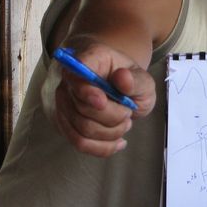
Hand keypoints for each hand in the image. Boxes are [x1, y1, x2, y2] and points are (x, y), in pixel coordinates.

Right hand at [46, 39, 155, 156]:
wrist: (122, 89)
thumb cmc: (131, 82)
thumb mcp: (143, 79)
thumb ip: (136, 80)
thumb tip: (122, 78)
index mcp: (89, 59)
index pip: (76, 74)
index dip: (86, 91)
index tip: (102, 101)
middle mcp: (69, 80)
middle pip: (82, 109)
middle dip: (114, 116)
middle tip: (128, 111)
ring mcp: (63, 103)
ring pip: (82, 130)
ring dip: (111, 132)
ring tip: (124, 123)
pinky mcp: (65, 123)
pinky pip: (80, 143)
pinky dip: (103, 147)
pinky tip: (119, 142)